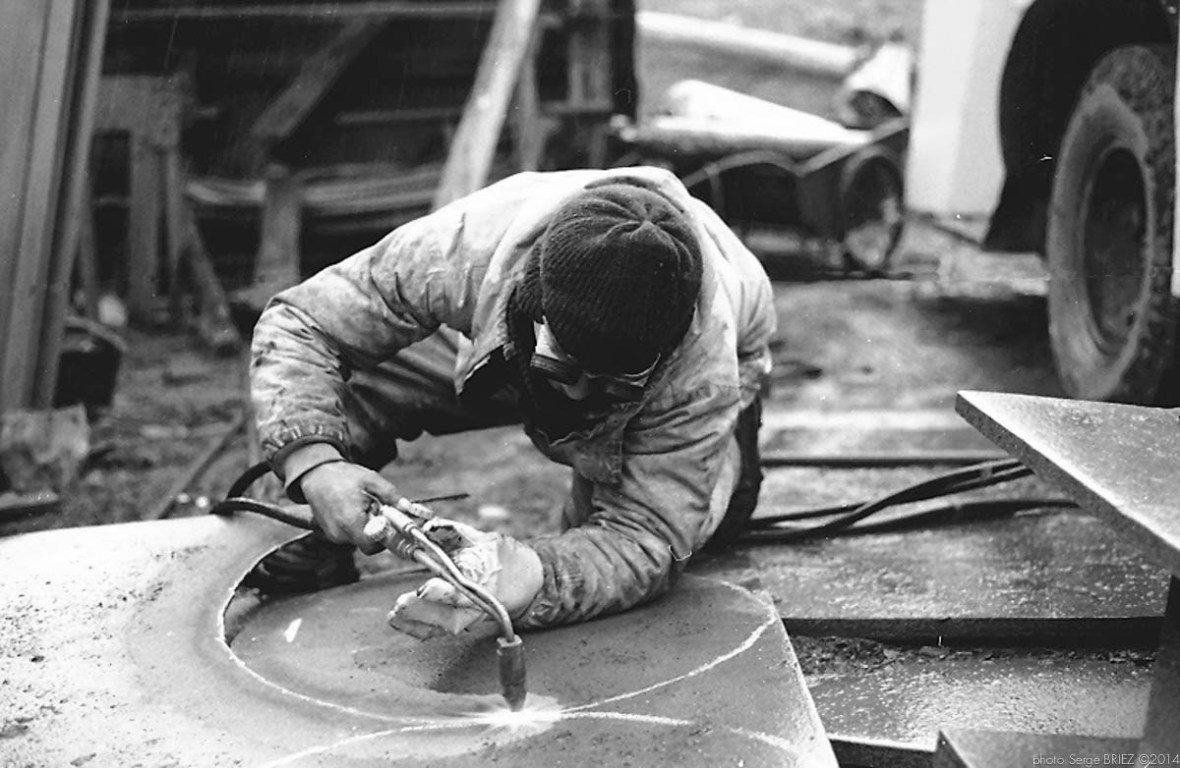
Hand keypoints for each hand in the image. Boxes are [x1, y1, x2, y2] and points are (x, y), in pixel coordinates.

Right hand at [299, 462, 399, 554]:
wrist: (316, 474)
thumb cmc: (342, 476)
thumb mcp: (371, 480)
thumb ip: (391, 495)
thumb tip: (407, 508)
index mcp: (350, 522)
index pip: (373, 545)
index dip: (386, 537)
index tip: (391, 523)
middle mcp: (340, 534)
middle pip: (369, 544)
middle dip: (379, 529)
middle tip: (378, 509)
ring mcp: (334, 536)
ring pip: (361, 539)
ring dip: (368, 527)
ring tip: (364, 506)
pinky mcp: (331, 534)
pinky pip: (351, 536)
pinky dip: (358, 526)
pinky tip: (355, 509)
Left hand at [388, 518, 542, 639]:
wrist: (525, 579)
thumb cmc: (502, 556)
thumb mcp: (482, 538)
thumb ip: (453, 532)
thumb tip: (426, 527)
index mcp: (485, 579)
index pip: (462, 590)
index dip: (441, 593)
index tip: (423, 590)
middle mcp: (477, 602)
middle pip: (450, 616)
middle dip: (424, 612)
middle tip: (401, 604)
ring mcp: (469, 616)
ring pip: (443, 627)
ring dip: (417, 622)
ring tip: (394, 615)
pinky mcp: (461, 621)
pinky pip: (438, 631)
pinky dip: (416, 628)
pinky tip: (397, 621)